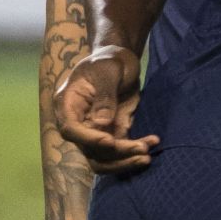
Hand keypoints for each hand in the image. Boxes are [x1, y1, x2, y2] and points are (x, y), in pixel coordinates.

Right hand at [54, 47, 155, 173]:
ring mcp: (94, 130)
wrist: (120, 60)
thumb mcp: (108, 70)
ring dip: (125, 159)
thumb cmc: (110, 60)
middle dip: (115, 155)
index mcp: (68, 105)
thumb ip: (105, 95)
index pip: (72, 130)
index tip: (111, 142)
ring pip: (104, 157)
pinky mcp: (112, 132)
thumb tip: (101, 122)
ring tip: (148, 154)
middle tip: (141, 151)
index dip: (89, 139)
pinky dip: (135, 149)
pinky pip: (120, 149)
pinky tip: (153, 142)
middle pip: (88, 150)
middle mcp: (77, 122)